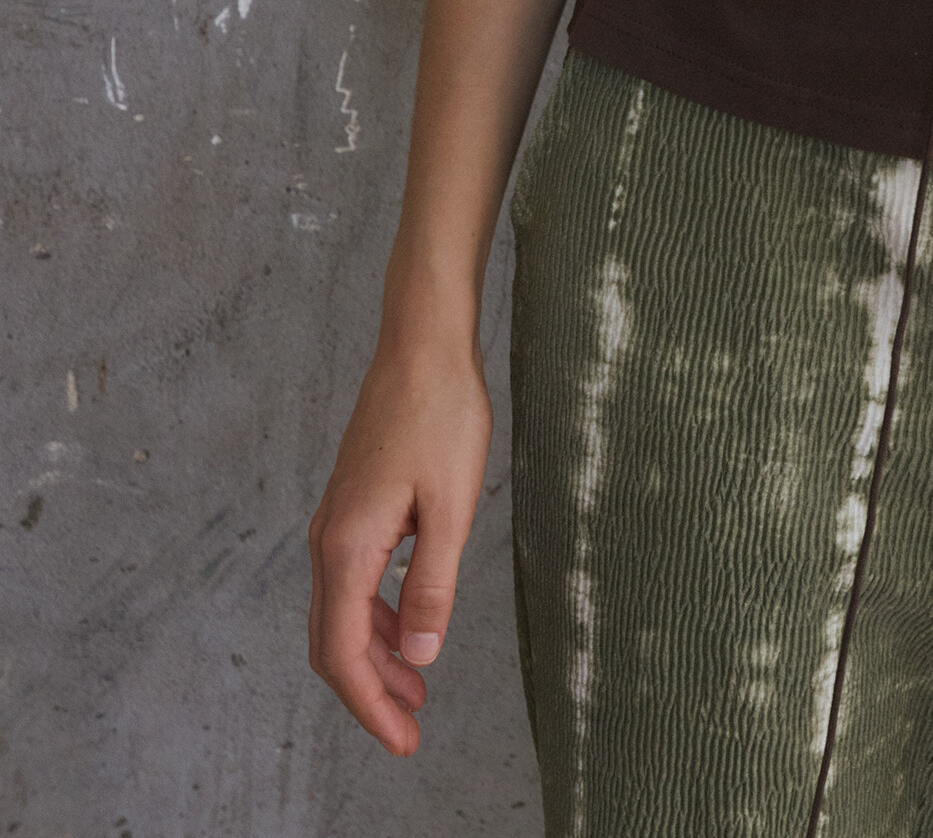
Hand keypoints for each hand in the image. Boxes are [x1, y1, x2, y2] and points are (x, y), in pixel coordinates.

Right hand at [307, 340, 493, 754]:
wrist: (421, 345)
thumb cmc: (441, 414)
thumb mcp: (452, 505)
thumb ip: (432, 583)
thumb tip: (419, 653)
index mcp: (347, 546)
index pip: (342, 652)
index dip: (370, 705)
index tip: (404, 741)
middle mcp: (328, 540)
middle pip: (332, 642)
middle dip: (369, 692)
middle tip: (411, 731)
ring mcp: (335, 522)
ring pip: (339, 613)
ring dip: (373, 656)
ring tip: (417, 687)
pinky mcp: (351, 507)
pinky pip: (350, 581)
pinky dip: (373, 616)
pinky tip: (405, 625)